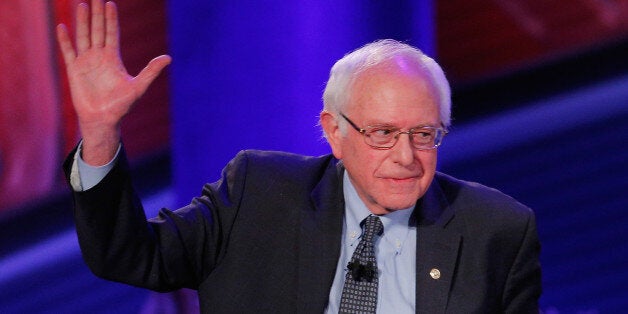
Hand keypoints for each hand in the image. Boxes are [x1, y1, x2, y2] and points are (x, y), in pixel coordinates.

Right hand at [56, 0, 170, 164]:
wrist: (103, 119)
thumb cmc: (122, 105)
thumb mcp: (139, 86)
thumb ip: (151, 71)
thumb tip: (168, 58)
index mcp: (113, 58)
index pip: (112, 33)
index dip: (111, 19)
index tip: (110, 3)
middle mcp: (99, 56)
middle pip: (97, 30)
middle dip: (97, 14)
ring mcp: (86, 62)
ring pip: (83, 37)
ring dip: (82, 22)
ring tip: (82, 5)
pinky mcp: (74, 70)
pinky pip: (68, 52)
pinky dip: (65, 40)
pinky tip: (62, 27)